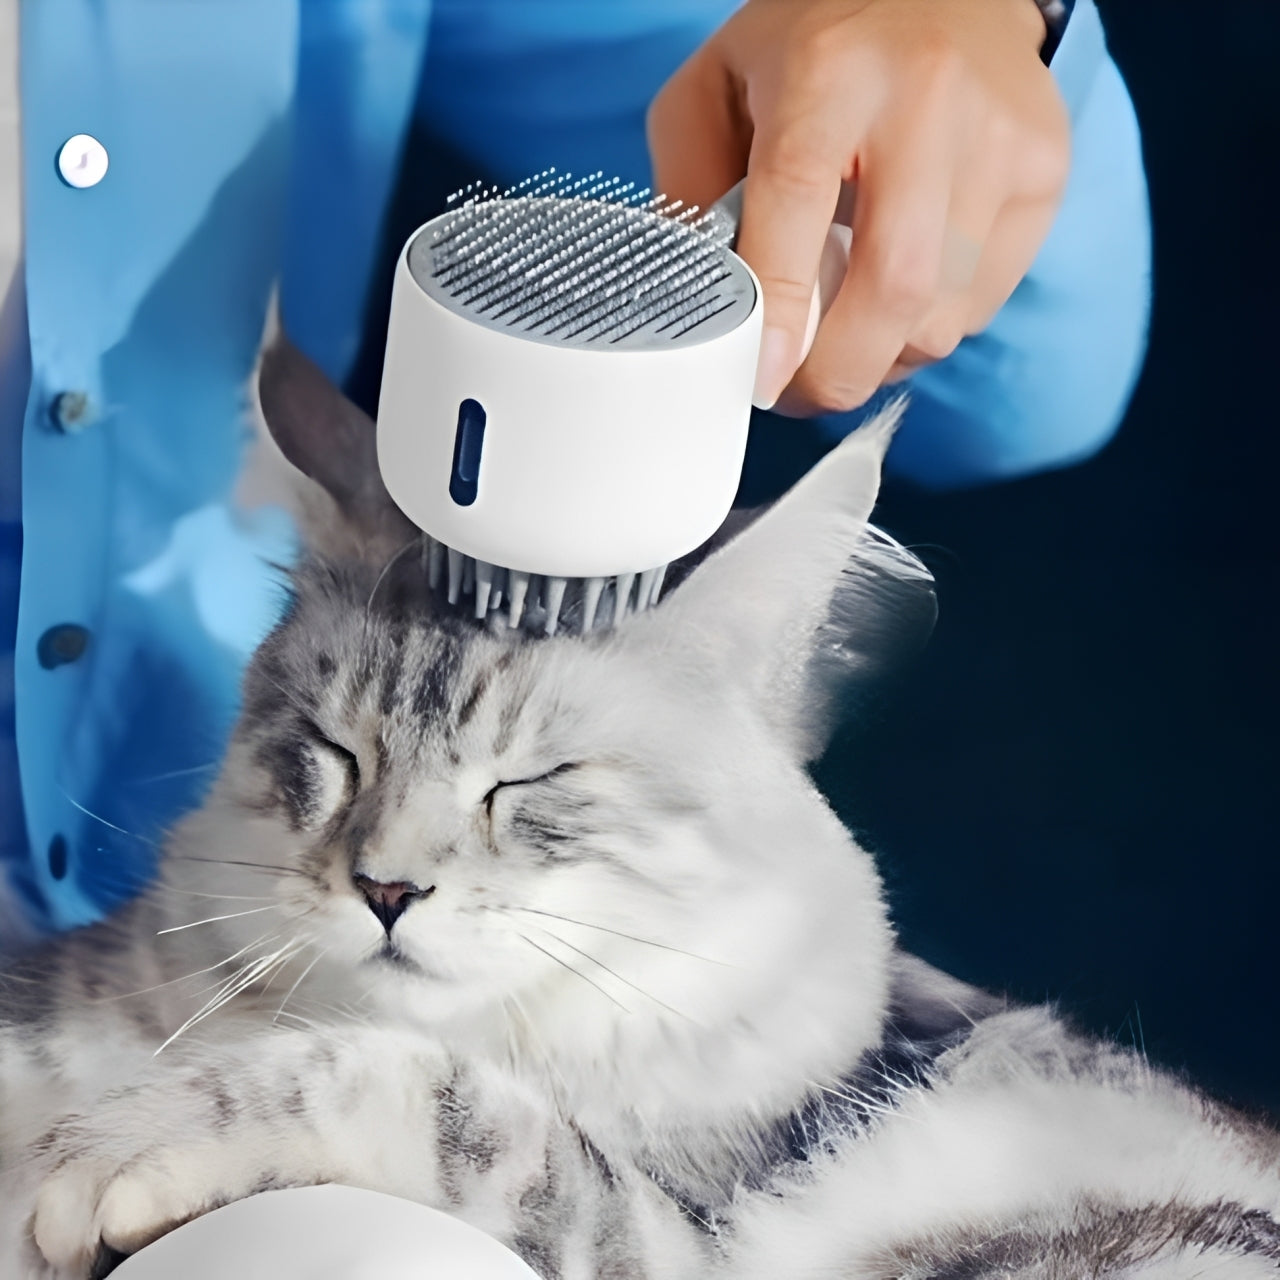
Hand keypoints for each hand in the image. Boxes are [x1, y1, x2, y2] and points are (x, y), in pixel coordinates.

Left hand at [648, 0, 1069, 414]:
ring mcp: (999, 139)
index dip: (781, 310)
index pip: (799, 203)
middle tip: (801, 392)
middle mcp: (926, 99)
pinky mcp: (1044, 173)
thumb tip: (706, 301)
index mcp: (829, 71)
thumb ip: (690, 184)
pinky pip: (981, 305)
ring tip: (846, 336)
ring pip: (942, 314)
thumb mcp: (719, 86)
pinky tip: (900, 295)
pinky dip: (930, 328)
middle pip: (893, 286)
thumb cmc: (818, 46)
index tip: (763, 380)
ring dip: (883, 356)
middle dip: (839, 373)